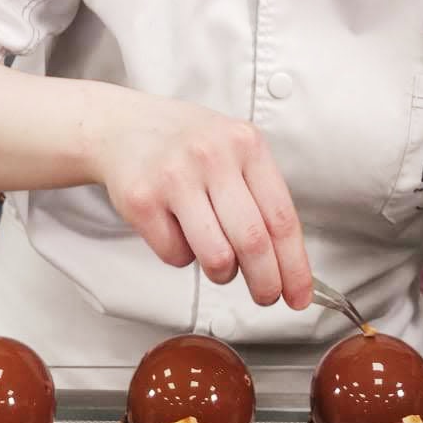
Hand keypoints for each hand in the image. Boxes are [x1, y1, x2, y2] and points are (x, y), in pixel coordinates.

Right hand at [87, 92, 312, 309]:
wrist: (123, 126)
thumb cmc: (187, 144)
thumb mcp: (233, 148)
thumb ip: (260, 193)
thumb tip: (287, 261)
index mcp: (245, 143)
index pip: (282, 218)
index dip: (295, 265)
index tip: (299, 295)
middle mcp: (212, 156)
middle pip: (253, 243)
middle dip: (266, 283)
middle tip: (266, 296)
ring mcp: (174, 177)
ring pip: (216, 257)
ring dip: (222, 272)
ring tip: (218, 259)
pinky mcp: (142, 200)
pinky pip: (176, 256)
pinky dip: (182, 256)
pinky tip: (178, 230)